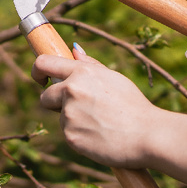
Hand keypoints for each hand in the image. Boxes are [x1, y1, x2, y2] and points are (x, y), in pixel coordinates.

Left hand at [33, 46, 163, 170]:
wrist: (149, 136)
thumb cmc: (135, 106)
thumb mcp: (114, 78)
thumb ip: (90, 65)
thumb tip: (73, 50)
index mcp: (82, 72)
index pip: (44, 63)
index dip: (37, 71)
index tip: (40, 78)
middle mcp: (71, 91)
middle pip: (45, 96)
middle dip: (55, 103)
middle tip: (80, 109)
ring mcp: (69, 115)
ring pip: (60, 118)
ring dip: (73, 121)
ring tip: (100, 124)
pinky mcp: (70, 137)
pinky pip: (68, 134)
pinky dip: (80, 136)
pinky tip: (100, 136)